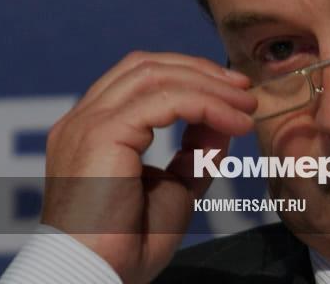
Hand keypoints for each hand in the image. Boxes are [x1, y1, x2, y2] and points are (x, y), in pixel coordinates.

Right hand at [40, 51, 256, 282]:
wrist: (99, 277)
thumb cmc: (128, 244)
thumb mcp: (175, 188)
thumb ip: (197, 152)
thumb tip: (225, 119)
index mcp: (94, 129)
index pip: (140, 77)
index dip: (190, 74)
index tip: (234, 90)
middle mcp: (83, 120)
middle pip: (146, 66)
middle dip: (202, 71)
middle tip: (245, 89)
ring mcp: (87, 123)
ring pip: (156, 76)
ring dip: (209, 86)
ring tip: (246, 105)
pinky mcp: (101, 134)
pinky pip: (164, 101)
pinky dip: (205, 104)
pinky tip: (233, 121)